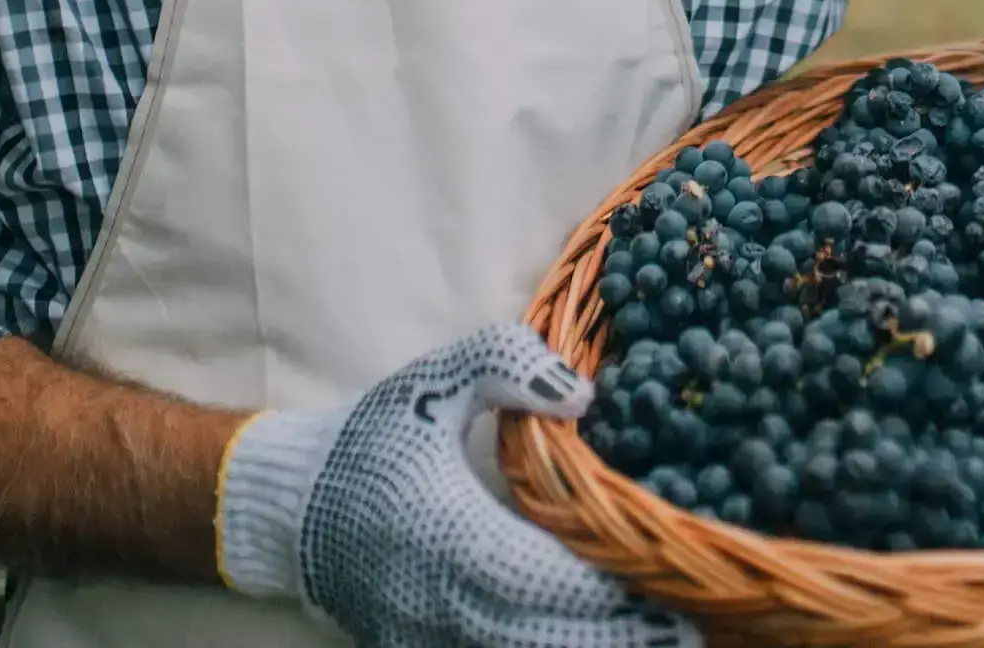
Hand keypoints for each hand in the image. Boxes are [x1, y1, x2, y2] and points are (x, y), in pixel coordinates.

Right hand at [218, 322, 698, 647]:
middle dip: (622, 639)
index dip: (612, 597)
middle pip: (550, 638)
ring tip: (658, 643)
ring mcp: (435, 640)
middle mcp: (446, 604)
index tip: (673, 597)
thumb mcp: (430, 383)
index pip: (548, 581)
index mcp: (452, 535)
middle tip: (690, 633)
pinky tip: (592, 640)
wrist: (292, 508)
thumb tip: (581, 394)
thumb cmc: (369, 440)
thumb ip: (504, 364)